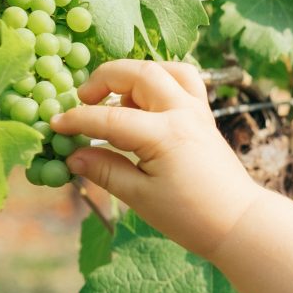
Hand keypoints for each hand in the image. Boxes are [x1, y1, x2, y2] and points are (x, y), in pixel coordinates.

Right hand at [51, 60, 260, 258]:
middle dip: (105, 79)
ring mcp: (198, 112)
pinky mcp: (205, 117)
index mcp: (166, 134)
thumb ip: (106, 171)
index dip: (78, 120)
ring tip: (116, 100)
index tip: (55, 125)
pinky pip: (184, 82)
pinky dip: (161, 81)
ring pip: (166, 70)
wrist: (238, 222)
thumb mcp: (141, 198)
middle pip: (140, 73)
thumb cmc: (191, 216)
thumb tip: (73, 155)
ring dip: (136, 75)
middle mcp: (184, 113)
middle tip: (83, 99)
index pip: (110, 118)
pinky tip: (144, 104)